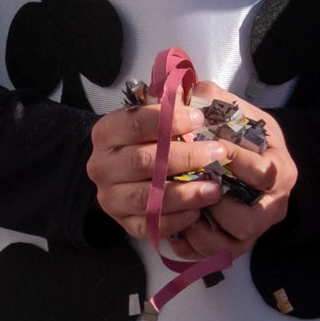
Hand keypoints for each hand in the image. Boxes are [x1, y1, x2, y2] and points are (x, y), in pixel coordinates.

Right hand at [87, 83, 293, 264]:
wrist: (119, 175)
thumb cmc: (144, 140)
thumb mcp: (150, 118)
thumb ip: (168, 108)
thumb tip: (192, 95)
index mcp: (106, 133)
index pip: (135, 123)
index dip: (170, 120)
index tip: (200, 119)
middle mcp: (102, 166)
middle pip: (143, 161)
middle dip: (185, 157)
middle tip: (218, 153)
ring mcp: (111, 198)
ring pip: (147, 198)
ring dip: (185, 193)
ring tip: (215, 189)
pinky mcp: (124, 224)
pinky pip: (151, 225)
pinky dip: (176, 220)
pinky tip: (198, 212)